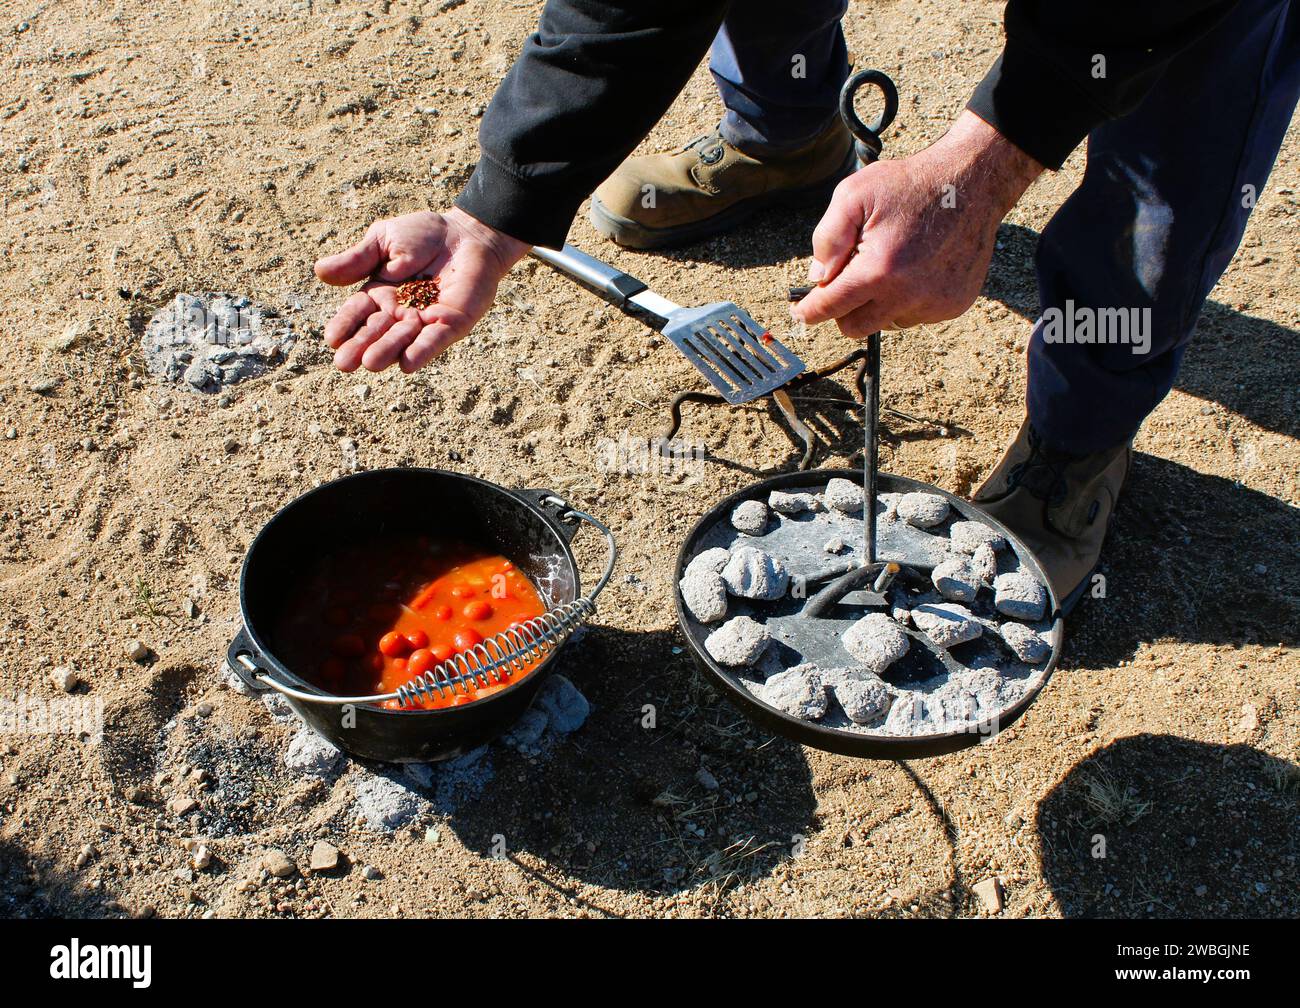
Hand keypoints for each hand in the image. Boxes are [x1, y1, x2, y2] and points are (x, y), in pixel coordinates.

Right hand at [314, 207, 528, 372]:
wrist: (466, 233)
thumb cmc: (423, 235)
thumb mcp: (383, 241)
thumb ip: (356, 259)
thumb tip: (320, 271)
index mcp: (378, 295)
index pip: (356, 314)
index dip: (344, 326)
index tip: (332, 339)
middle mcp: (398, 313)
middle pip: (376, 333)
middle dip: (360, 347)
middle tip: (344, 363)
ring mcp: (425, 321)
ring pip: (402, 340)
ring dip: (386, 351)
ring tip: (369, 363)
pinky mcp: (451, 323)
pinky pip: (435, 340)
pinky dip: (421, 351)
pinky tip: (407, 364)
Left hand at [791, 111, 1042, 337]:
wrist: (972, 183)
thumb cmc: (909, 185)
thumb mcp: (854, 195)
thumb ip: (827, 238)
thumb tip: (817, 277)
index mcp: (880, 270)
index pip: (831, 307)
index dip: (810, 311)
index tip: (800, 313)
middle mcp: (908, 295)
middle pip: (855, 327)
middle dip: (843, 309)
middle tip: (847, 280)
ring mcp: (934, 304)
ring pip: (886, 322)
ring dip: (878, 303)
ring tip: (891, 263)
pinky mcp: (953, 305)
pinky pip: (916, 316)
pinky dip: (908, 299)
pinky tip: (916, 267)